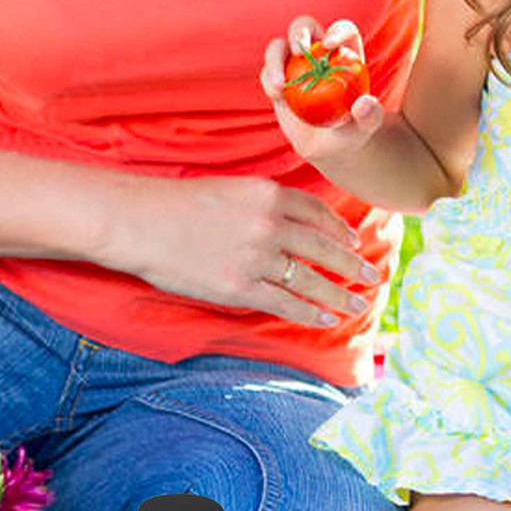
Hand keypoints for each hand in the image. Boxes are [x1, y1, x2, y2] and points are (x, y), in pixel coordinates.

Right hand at [102, 175, 379, 327]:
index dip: (339, 229)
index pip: (316, 212)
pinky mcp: (241, 288)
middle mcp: (271, 225)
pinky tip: (327, 320)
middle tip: (372, 276)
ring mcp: (258, 258)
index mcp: (268, 194)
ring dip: (339, 294)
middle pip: (323, 248)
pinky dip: (311, 314)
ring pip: (311, 280)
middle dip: (351, 265)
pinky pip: (287, 304)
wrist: (138, 222)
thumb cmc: (174, 204)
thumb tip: (286, 222)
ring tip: (358, 304)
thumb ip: (261, 204)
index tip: (353, 240)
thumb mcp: (228, 190)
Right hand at [260, 16, 385, 167]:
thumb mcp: (366, 126)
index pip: (342, 30)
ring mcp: (294, 64)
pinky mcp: (277, 79)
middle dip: (299, 32)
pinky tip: (277, 96)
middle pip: (304, 26)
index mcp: (344, 52)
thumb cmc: (351, 131)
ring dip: (275, 59)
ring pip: (278, 46)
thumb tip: (364, 105)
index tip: (330, 45)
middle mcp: (317, 51)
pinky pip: (268, 72)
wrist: (328, 145)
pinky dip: (269, 80)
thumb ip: (371, 116)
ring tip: (280, 87)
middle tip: (299, 52)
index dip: (336, 31)